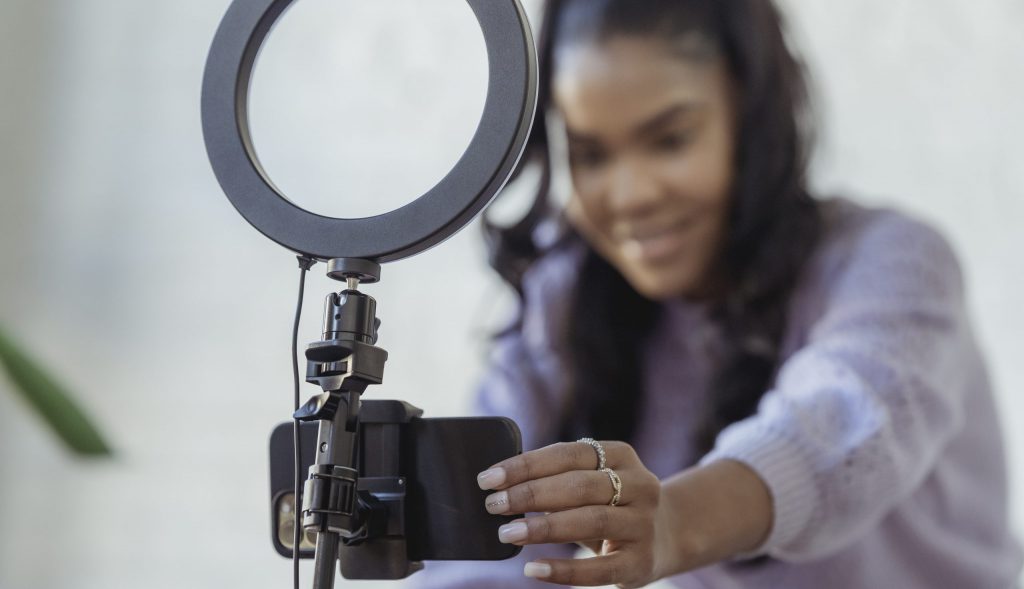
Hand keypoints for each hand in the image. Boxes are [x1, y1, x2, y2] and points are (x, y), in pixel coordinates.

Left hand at [476, 441, 673, 587]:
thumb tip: (500, 485)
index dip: (526, 465)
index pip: (568, 454)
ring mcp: (643, 524)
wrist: (665, 535)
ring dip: (543, 527)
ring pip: (590, 520)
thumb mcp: (593, 481)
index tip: (489, 478)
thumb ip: (557, 478)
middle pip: (579, 486)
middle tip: (494, 505)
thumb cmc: (610, 503)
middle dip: (530, 494)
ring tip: (508, 533)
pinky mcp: (641, 562)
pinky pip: (599, 568)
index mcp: (621, 455)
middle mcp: (639, 485)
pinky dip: (563, 570)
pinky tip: (533, 569)